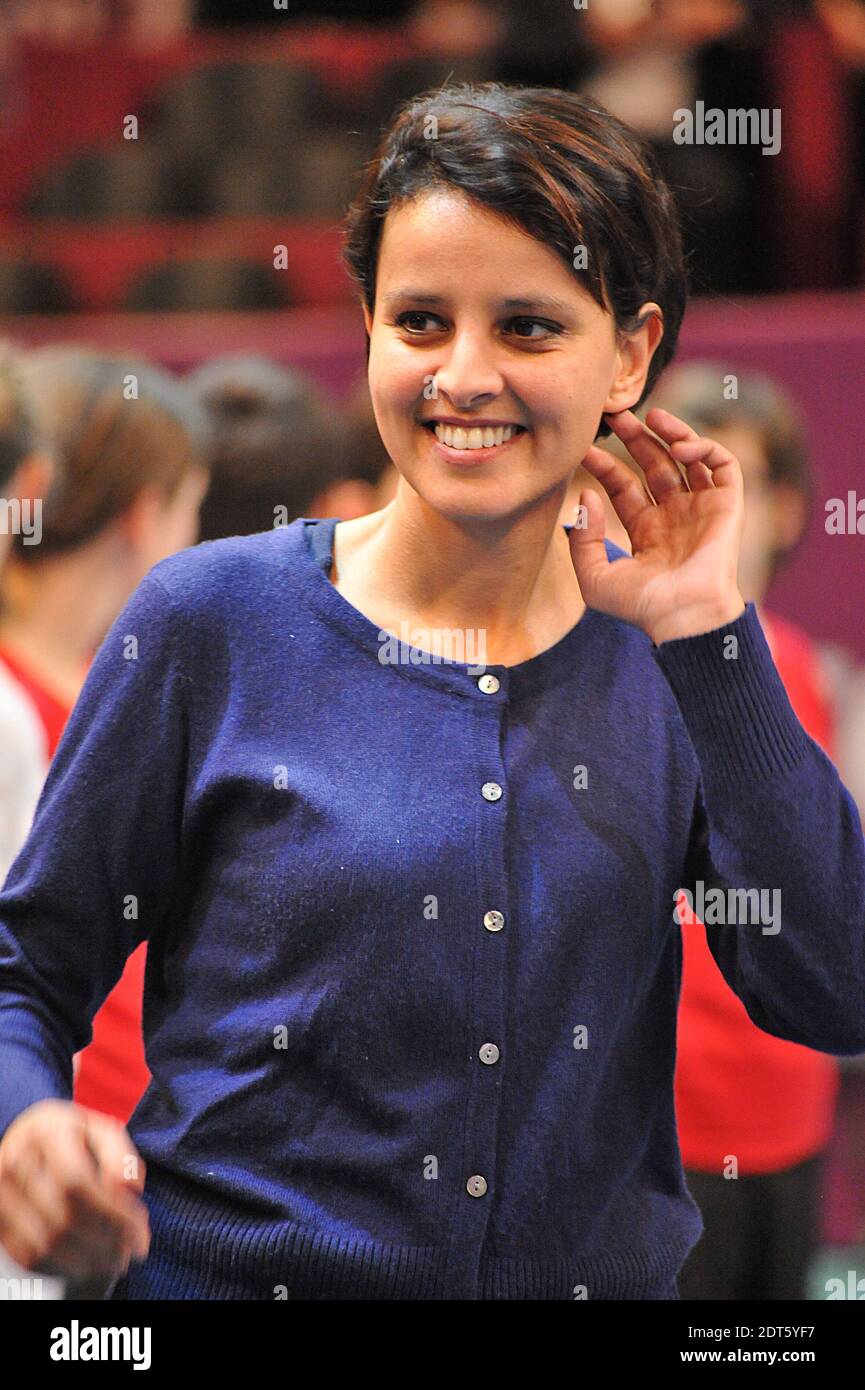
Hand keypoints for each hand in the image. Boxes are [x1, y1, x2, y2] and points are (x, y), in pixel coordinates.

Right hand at [0, 1099, 149, 1278]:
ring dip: (87, 1260)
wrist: (28, 1140)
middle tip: (134, 1249)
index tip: (141, 1230)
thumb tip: (130, 1189)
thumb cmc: (73, 1137)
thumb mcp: (101, 1130)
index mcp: (45, 1131)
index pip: (77, 1182)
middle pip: (62, 1218)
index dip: (112, 1212)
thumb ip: (121, 1155)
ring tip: (116, 1258)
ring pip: (44, 1245)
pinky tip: (88, 1261)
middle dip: (105, 1240)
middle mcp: (14, 1161)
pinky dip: (62, 1267)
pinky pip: (27, 1256)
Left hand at [568, 407, 745, 644]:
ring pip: (690, 459)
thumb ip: (582, 540)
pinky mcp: (728, 505)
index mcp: (646, 532)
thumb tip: (586, 495)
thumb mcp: (595, 578)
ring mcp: (702, 509)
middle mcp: (674, 517)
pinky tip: (681, 447)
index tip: (586, 450)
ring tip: (653, 414)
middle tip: (617, 414)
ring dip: (673, 434)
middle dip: (637, 438)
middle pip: (655, 466)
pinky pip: (723, 466)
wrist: (684, 616)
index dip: (606, 466)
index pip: (625, 487)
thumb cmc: (641, 606)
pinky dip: (706, 448)